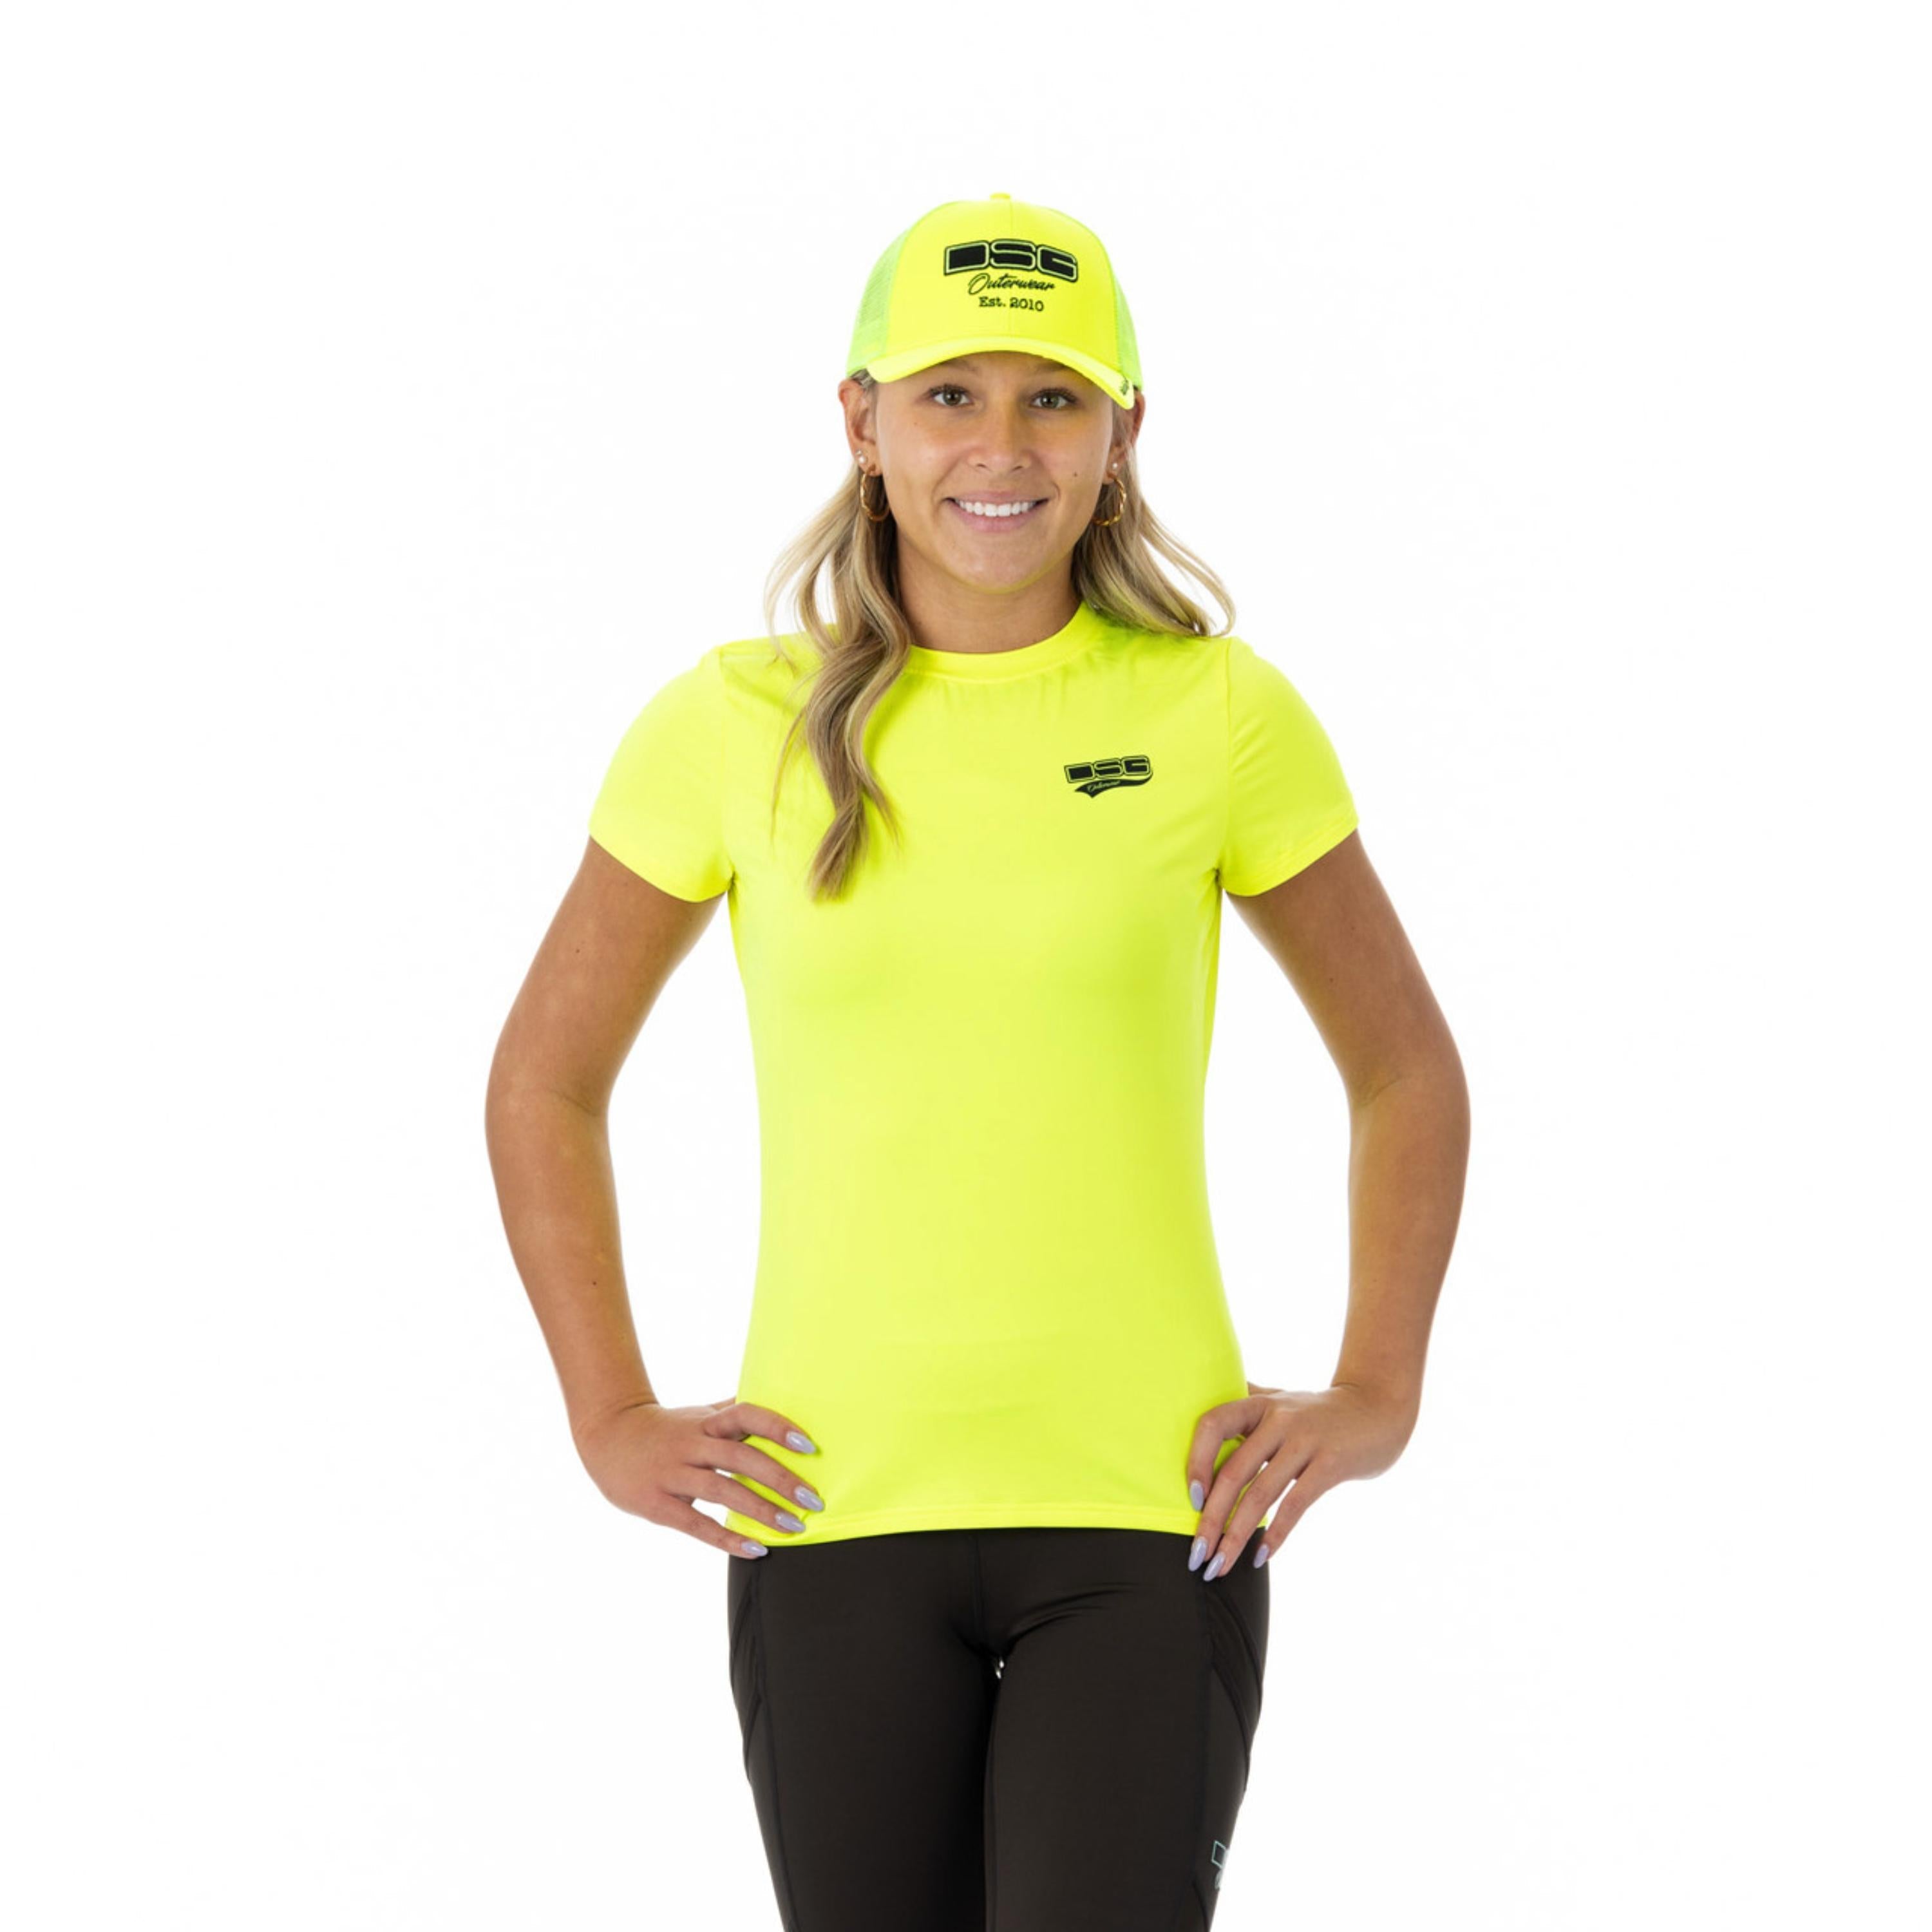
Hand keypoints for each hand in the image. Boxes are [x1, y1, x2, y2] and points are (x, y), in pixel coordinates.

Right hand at [572, 1395, 825, 1557]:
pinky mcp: (656, 1504)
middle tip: (812, 1499)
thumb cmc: (665, 1428)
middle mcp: (691, 1444)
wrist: (606, 1435)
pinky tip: (755, 1549)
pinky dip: (726, 1538)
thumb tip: (776, 1399)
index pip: (746, 1415)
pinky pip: (695, 1523)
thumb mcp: (698, 1414)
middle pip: (740, 1457)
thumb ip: (733, 1412)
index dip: (777, 1428)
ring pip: (722, 1491)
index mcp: (705, 1422)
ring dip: (761, 1510)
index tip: (809, 1446)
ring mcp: (672, 1473)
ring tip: (792, 1527)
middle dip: (780, 1479)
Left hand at [1183, 1380, 1417, 1577]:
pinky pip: (1295, 1504)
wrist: (1377, 1407)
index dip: (1196, 1461)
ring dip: (1236, 1535)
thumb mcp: (1279, 1397)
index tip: (1191, 1500)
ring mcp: (1305, 1441)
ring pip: (1260, 1494)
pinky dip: (1275, 1534)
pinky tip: (1260, 1557)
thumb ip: (1246, 1399)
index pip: (1213, 1425)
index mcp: (1258, 1403)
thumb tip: (1200, 1396)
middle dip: (1211, 1519)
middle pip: (1233, 1472)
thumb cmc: (1319, 1411)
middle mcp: (1278, 1419)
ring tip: (1220, 1566)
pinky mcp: (1331, 1463)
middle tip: (1196, 1554)